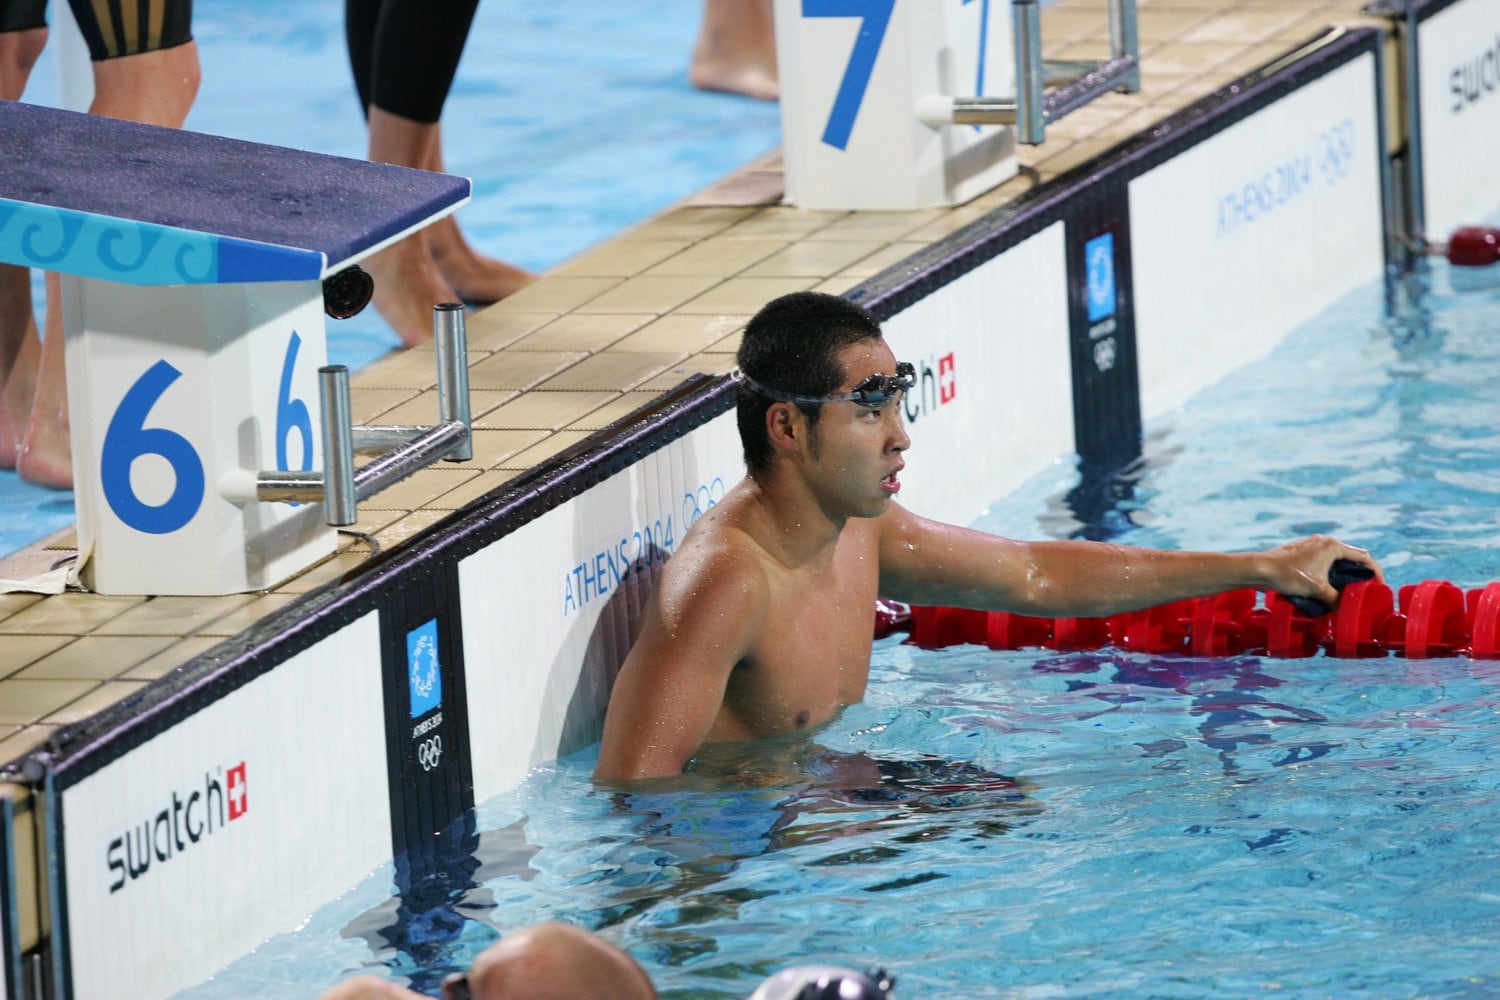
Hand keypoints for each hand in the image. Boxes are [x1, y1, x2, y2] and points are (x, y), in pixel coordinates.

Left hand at [1263, 535, 1382, 610]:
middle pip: (1350, 557)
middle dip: (1359, 573)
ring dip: (1343, 574)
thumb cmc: (1289, 575)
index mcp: (1333, 546)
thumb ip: (1335, 600)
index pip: (1363, 557)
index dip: (1375, 572)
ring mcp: (1312, 546)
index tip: (1380, 586)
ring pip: (1335, 560)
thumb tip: (1345, 613)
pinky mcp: (1301, 553)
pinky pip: (1322, 562)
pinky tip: (1327, 587)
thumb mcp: (1317, 589)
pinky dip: (1329, 573)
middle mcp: (1324, 542)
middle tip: (1365, 590)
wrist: (1259, 568)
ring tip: (1348, 591)